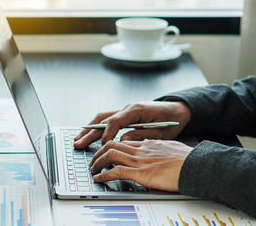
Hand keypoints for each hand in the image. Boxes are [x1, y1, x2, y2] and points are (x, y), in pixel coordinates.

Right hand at [73, 101, 191, 148]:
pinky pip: (106, 120)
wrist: (178, 110)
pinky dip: (96, 127)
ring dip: (89, 129)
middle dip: (89, 132)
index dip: (106, 135)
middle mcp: (126, 108)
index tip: (103, 148)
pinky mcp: (124, 114)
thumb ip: (140, 136)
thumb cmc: (171, 121)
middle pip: (102, 120)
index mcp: (135, 110)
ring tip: (77, 139)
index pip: (114, 122)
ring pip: (101, 119)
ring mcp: (124, 110)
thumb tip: (121, 142)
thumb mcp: (159, 133)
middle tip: (78, 144)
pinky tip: (89, 135)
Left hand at [89, 140, 192, 191]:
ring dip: (97, 162)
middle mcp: (142, 150)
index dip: (111, 146)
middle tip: (94, 160)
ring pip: (110, 154)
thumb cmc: (190, 159)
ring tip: (93, 169)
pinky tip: (100, 178)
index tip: (105, 152)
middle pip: (112, 145)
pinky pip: (117, 171)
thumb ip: (160, 148)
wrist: (198, 165)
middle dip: (99, 153)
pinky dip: (105, 174)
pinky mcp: (142, 173)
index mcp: (149, 144)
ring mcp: (140, 161)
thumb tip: (156, 149)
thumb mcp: (172, 148)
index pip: (124, 141)